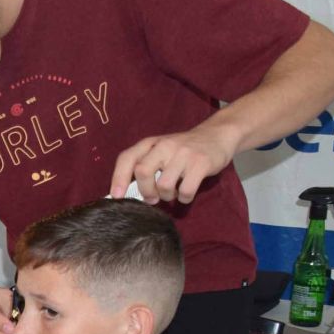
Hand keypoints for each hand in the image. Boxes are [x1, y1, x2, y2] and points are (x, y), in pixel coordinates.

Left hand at [109, 125, 235, 204]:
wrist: (217, 134)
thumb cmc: (183, 149)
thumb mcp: (160, 150)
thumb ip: (144, 165)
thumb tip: (125, 192)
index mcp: (150, 143)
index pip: (127, 158)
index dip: (118, 179)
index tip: (116, 196)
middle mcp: (164, 146)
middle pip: (142, 172)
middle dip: (145, 191)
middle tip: (152, 198)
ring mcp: (183, 153)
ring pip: (164, 185)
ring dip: (167, 196)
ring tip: (172, 193)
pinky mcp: (201, 163)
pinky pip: (186, 190)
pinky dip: (184, 198)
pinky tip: (185, 194)